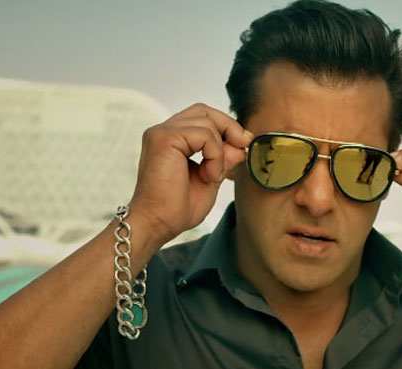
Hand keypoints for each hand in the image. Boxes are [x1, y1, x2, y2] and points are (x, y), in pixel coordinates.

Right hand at [129, 103, 251, 245]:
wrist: (158, 224)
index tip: (244, 145)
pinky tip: (209, 176)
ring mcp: (162, 133)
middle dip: (229, 126)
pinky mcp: (164, 138)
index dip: (226, 127)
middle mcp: (164, 131)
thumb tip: (242, 142)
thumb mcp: (211, 177)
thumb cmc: (177, 208)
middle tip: (243, 146)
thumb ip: (223, 158)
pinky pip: (204, 134)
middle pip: (204, 111)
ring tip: (213, 176)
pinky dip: (215, 155)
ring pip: (207, 122)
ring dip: (220, 151)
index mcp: (172, 139)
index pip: (203, 117)